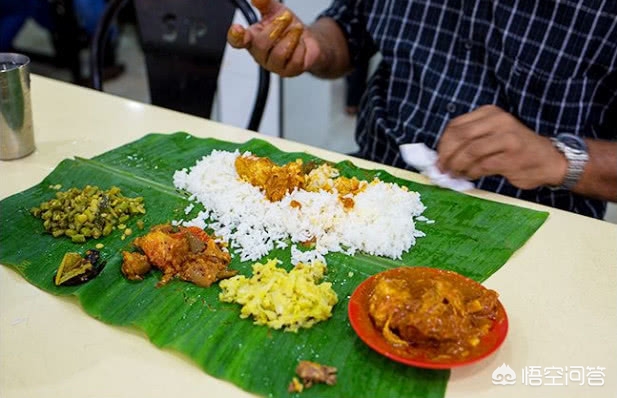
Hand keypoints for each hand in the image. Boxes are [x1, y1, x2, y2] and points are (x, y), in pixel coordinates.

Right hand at [227, 0, 320, 76]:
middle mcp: (260, 54)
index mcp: (251, 39)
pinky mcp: (289, 71)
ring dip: (291, 37)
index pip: (237, 41)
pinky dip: (300, 47)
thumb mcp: (275, 10)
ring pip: (279, 54)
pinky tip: (300, 43)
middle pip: (261, 44)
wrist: (308, 40)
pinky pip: (294, 60)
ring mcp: (273, 65)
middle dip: (277, 27)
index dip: (236, 36)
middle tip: (287, 17)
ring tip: (297, 29)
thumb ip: (265, 3)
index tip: (238, 29)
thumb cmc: (287, 28)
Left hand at [437, 105, 566, 189]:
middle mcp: (498, 121)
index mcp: (490, 113)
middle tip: (442, 169)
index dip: (442, 144)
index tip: (438, 158)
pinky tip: (471, 176)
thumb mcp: (492, 134)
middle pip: (459, 137)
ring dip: (458, 166)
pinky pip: (482, 165)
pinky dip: (472, 173)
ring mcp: (506, 137)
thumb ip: (470, 139)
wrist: (550, 160)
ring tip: (456, 174)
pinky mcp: (511, 156)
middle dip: (446, 156)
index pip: (455, 126)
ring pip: (469, 151)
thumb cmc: (516, 149)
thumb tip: (442, 156)